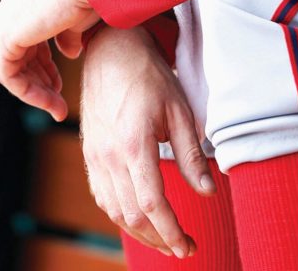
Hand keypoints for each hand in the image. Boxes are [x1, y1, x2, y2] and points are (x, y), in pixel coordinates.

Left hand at [0, 0, 97, 119]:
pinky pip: (9, 75)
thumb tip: (68, 53)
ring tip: (58, 107)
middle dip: (39, 78)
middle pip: (19, 51)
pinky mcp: (7, 36)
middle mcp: (12, 3)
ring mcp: (7, 18)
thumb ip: (68, 35)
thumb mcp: (79, 17)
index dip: (44, 62)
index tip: (60, 81)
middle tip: (58, 97)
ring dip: (36, 90)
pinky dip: (28, 92)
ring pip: (12, 66)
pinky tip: (51, 102)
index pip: (28, 34)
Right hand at [80, 25, 215, 257]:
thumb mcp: (178, 109)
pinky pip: (102, 196)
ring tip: (165, 239)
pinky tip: (139, 218)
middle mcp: (109, 155)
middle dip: (159, 239)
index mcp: (134, 144)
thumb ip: (191, 155)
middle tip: (184, 247)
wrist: (110, 50)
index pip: (151, 204)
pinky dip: (121, 215)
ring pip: (115, 211)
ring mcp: (95, 156)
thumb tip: (208, 192)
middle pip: (132, 215)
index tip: (189, 246)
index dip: (171, 231)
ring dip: (140, 233)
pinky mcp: (89, 153)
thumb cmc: (148, 75)